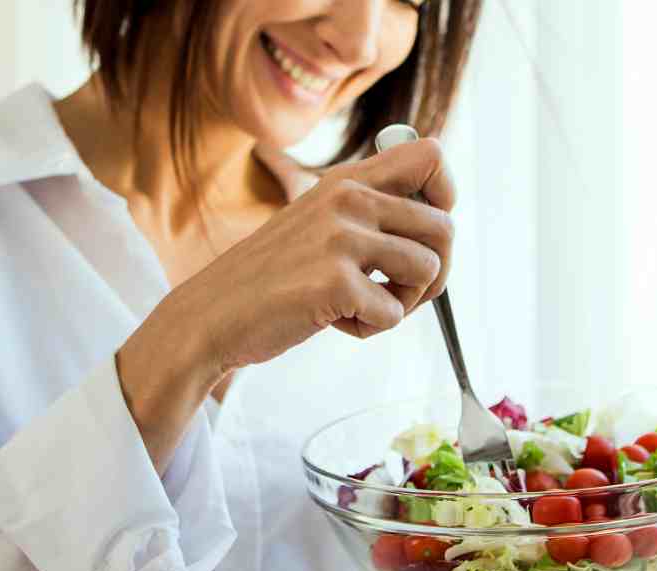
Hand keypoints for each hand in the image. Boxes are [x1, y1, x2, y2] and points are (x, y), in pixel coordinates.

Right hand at [116, 138, 453, 471]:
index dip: (445, 196)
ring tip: (362, 306)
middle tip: (397, 293)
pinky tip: (334, 321)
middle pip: (444, 227)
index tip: (423, 234)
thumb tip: (439, 217)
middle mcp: (347, 200)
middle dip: (434, 273)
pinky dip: (370, 329)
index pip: (431, 155)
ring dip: (403, 303)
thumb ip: (366, 210)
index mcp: (346, 180)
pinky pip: (393, 314)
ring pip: (429, 271)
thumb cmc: (271, 278)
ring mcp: (341, 239)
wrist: (212, 314)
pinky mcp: (335, 283)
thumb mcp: (316, 221)